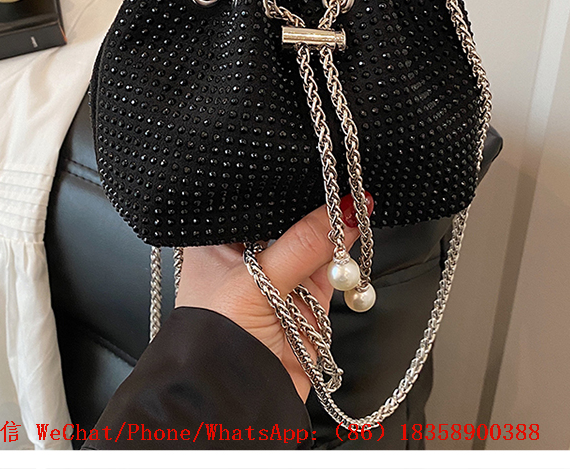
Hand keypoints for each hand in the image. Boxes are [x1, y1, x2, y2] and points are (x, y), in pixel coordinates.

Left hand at [175, 193, 372, 400]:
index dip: (280, 182)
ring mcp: (278, 276)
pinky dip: (344, 255)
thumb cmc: (215, 338)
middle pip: (287, 217)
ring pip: (313, 240)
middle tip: (336, 180)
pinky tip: (354, 231)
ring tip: (350, 205)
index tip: (310, 166)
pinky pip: (332, 268)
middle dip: (312, 204)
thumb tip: (344, 209)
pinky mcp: (306, 299)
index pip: (253, 198)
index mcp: (217, 239)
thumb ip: (303, 244)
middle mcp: (247, 254)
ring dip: (333, 226)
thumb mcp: (257, 281)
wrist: (232, 402)